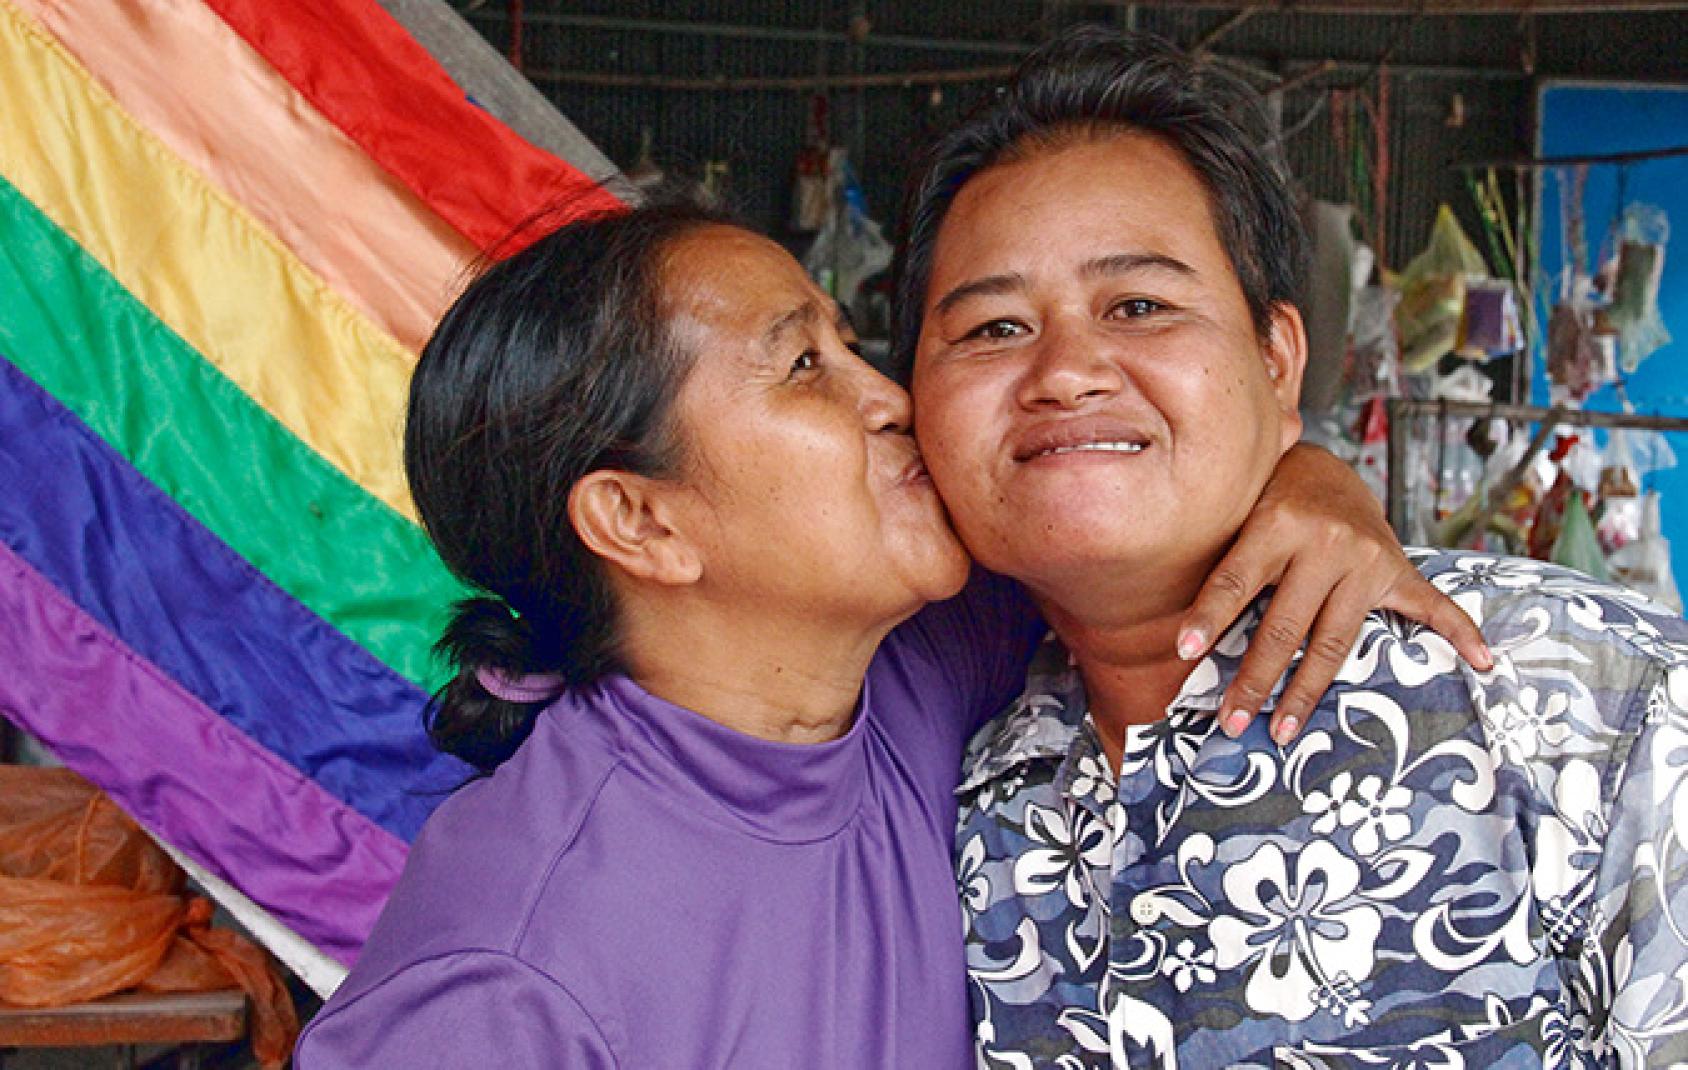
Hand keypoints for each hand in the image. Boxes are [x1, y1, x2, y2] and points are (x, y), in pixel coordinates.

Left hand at [1178, 443, 1491, 744]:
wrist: (1321, 466)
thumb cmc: (1266, 500)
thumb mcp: (1237, 517)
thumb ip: (1219, 564)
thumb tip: (1175, 635)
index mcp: (1276, 523)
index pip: (1236, 580)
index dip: (1209, 617)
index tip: (1184, 652)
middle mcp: (1324, 542)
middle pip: (1285, 626)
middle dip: (1255, 679)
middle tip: (1232, 721)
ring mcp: (1366, 558)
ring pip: (1334, 639)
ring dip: (1306, 690)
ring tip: (1283, 729)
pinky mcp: (1396, 569)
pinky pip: (1431, 606)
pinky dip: (1460, 632)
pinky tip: (1481, 662)